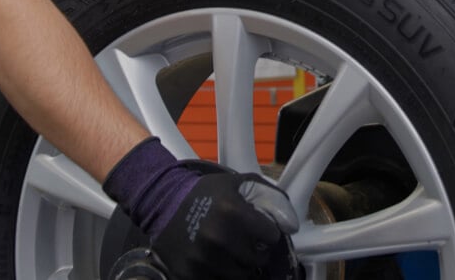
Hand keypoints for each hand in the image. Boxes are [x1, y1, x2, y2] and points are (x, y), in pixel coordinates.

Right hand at [151, 171, 298, 279]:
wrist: (162, 203)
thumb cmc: (205, 193)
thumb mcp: (237, 183)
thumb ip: (268, 196)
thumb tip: (291, 222)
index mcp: (233, 212)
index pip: (271, 236)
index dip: (268, 234)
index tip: (261, 232)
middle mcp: (219, 238)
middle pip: (257, 260)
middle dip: (257, 253)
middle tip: (249, 246)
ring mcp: (203, 260)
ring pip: (241, 277)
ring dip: (241, 268)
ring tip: (234, 255)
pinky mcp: (188, 275)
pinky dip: (221, 275)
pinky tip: (218, 263)